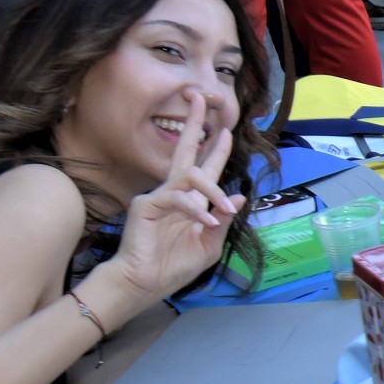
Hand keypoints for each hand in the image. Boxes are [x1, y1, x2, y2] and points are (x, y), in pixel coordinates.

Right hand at [105, 88, 246, 297]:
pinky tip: (206, 220)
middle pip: (183, 150)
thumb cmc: (173, 267)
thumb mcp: (208, 245)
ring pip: (189, 174)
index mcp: (189, 200)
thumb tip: (240, 197)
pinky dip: (195, 208)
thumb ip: (222, 221)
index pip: (204, 168)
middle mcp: (173, 192)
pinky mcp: (146, 205)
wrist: (144, 285)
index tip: (227, 131)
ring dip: (213, 188)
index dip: (216, 149)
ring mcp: (158, 196)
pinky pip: (176, 197)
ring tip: (225, 207)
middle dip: (194, 124)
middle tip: (201, 99)